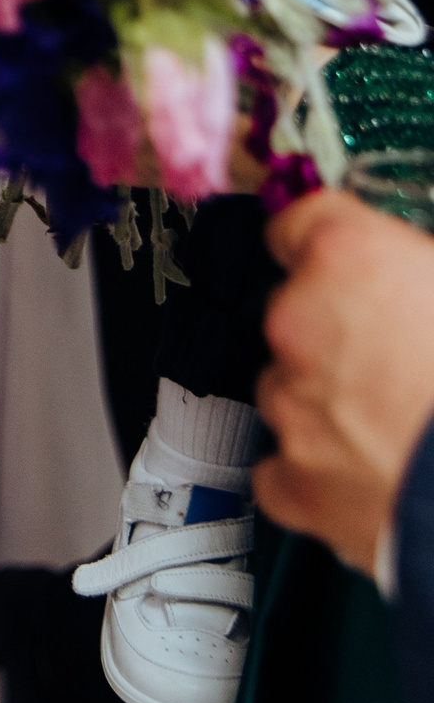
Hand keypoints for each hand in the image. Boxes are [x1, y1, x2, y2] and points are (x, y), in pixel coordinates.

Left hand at [254, 189, 433, 573]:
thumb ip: (417, 274)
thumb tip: (414, 285)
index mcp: (347, 256)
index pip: (299, 221)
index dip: (322, 245)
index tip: (330, 258)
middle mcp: (299, 321)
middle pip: (293, 312)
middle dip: (333, 335)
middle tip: (394, 361)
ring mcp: (290, 403)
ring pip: (288, 389)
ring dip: (326, 402)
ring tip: (392, 424)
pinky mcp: (294, 481)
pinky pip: (284, 468)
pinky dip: (315, 473)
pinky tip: (366, 475)